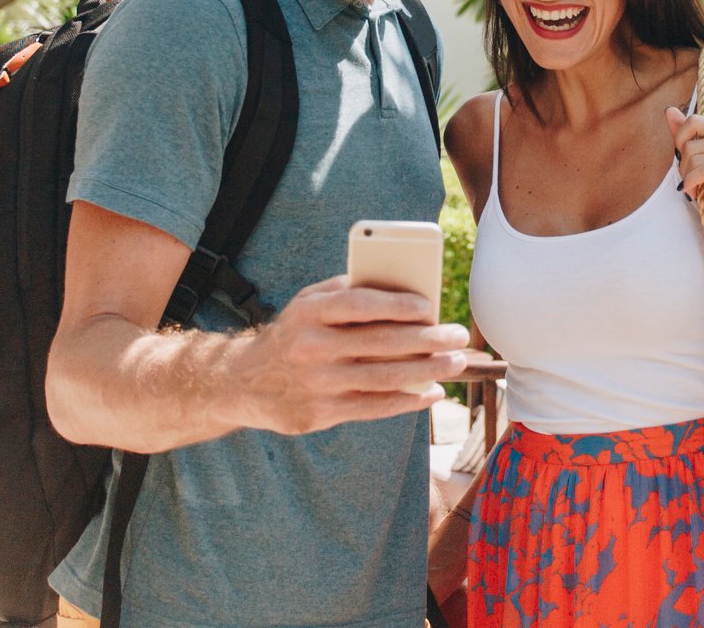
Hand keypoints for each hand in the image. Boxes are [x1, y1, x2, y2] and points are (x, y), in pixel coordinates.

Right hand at [231, 275, 468, 435]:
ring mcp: (317, 384)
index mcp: (310, 312)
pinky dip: (408, 401)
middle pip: (381, 343)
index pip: (360, 304)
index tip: (429, 305)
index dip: (398, 304)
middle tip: (458, 335)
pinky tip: (431, 392)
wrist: (244, 381)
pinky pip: (374, 407)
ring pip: (384, 378)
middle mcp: (312, 348)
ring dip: (427, 371)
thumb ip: (346, 291)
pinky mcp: (321, 414)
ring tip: (454, 363)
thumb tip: (402, 288)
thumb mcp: (307, 303)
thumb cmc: (293, 333)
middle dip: (427, 339)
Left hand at [667, 106, 703, 251]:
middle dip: (683, 166)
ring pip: (696, 157)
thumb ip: (685, 136)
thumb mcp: (696, 161)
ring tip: (695, 189)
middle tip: (690, 181)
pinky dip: (693, 182)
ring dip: (688, 177)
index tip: (682, 160)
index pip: (694, 120)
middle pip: (692, 143)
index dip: (680, 140)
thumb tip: (669, 110)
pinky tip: (693, 193)